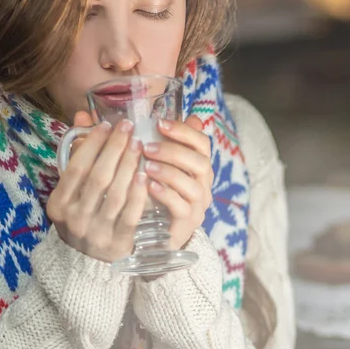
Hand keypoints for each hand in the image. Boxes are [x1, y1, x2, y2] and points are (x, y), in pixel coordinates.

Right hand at [47, 112, 147, 262]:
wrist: (86, 265)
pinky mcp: (117, 243)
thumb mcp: (71, 192)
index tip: (107, 125)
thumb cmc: (81, 218)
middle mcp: (75, 218)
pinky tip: (145, 174)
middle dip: (115, 148)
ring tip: (140, 145)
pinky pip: (130, 214)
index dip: (93, 143)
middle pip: (98, 177)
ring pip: (115, 193)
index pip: (77, 167)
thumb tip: (83, 116)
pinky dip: (138, 193)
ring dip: (129, 165)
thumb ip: (77, 156)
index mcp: (59, 204)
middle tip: (129, 128)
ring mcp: (96, 232)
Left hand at [142, 116, 212, 249]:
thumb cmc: (156, 195)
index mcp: (198, 167)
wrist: (156, 234)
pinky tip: (149, 186)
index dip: (183, 131)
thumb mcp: (158, 166)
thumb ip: (163, 144)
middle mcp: (203, 185)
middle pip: (200, 163)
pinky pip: (182, 207)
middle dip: (174, 151)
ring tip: (146, 167)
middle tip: (147, 147)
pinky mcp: (188, 223)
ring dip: (169, 172)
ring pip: (193, 186)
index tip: (159, 123)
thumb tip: (165, 114)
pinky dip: (166, 194)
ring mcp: (198, 205)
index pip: (202, 143)